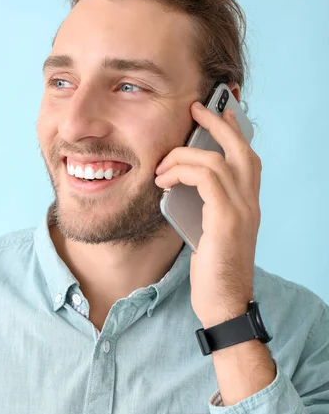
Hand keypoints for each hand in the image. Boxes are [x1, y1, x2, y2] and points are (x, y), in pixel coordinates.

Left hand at [155, 101, 261, 328]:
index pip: (247, 158)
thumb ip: (205, 207)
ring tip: (162, 165)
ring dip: (184, 156)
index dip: (234, 132)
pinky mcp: (226, 220)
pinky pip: (207, 178)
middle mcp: (250, 202)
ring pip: (218, 160)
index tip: (217, 114)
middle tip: (196, 109)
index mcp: (247, 204)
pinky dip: (183, 171)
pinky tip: (163, 181)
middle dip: (217, 123)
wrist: (224, 304)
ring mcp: (242, 210)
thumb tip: (179, 186)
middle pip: (240, 148)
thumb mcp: (209, 232)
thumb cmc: (213, 272)